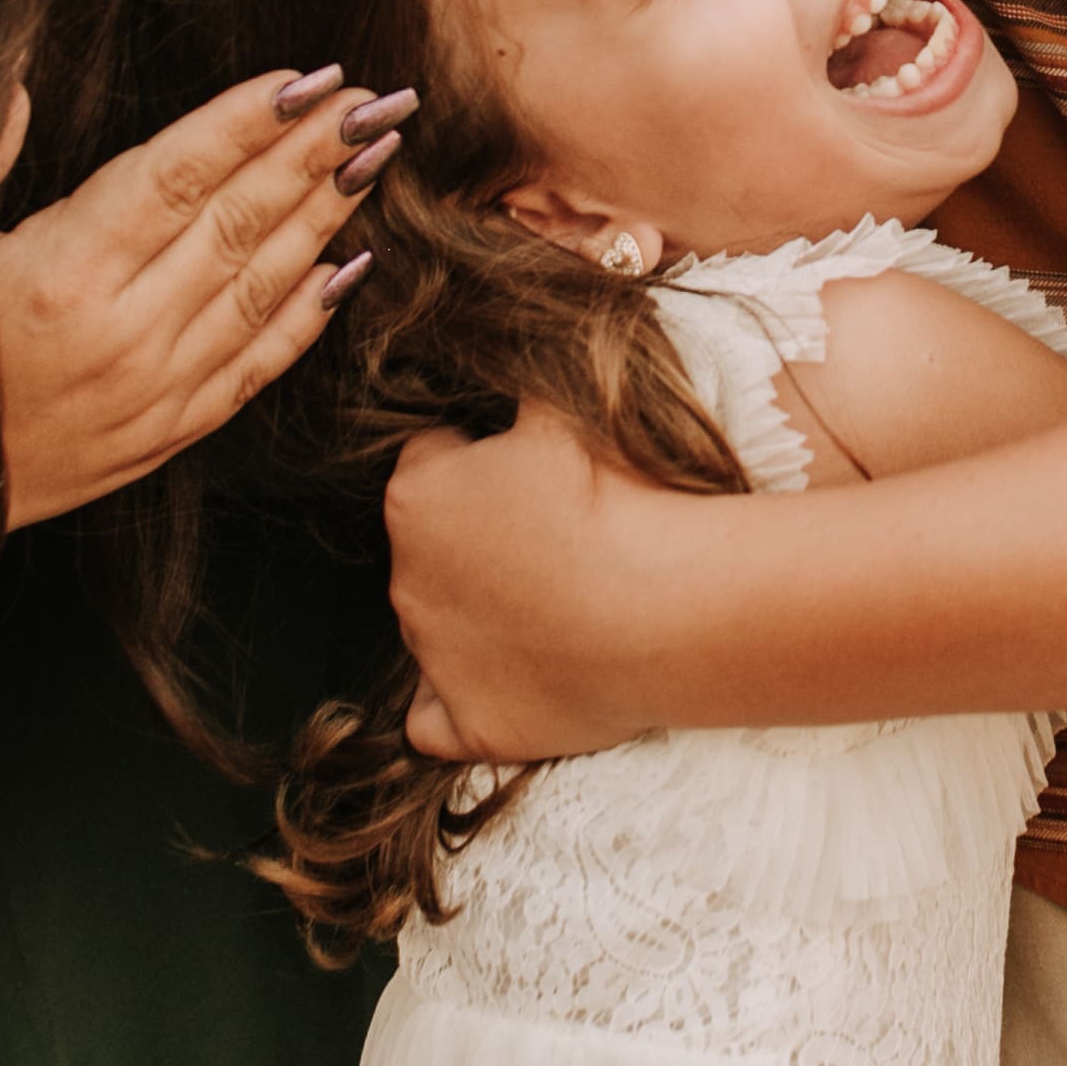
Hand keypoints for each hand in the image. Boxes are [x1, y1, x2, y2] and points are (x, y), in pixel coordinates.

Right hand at [0, 65, 405, 528]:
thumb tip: (11, 83)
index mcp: (53, 279)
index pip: (177, 177)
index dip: (247, 121)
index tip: (311, 76)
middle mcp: (118, 337)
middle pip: (239, 224)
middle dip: (314, 155)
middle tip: (376, 102)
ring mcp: (149, 393)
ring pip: (260, 291)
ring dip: (325, 220)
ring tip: (374, 159)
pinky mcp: (160, 437)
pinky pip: (253, 368)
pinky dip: (307, 315)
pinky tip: (349, 267)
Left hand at [385, 406, 665, 761]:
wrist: (661, 607)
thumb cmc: (614, 497)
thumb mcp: (565, 405)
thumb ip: (522, 378)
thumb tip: (508, 344)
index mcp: (418, 495)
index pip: (431, 459)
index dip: (482, 459)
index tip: (534, 470)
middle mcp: (405, 578)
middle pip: (435, 545)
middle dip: (481, 537)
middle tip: (557, 534)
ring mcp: (433, 657)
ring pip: (442, 622)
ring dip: (486, 609)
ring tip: (564, 600)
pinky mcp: (468, 722)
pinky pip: (436, 718)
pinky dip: (461, 699)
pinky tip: (513, 676)